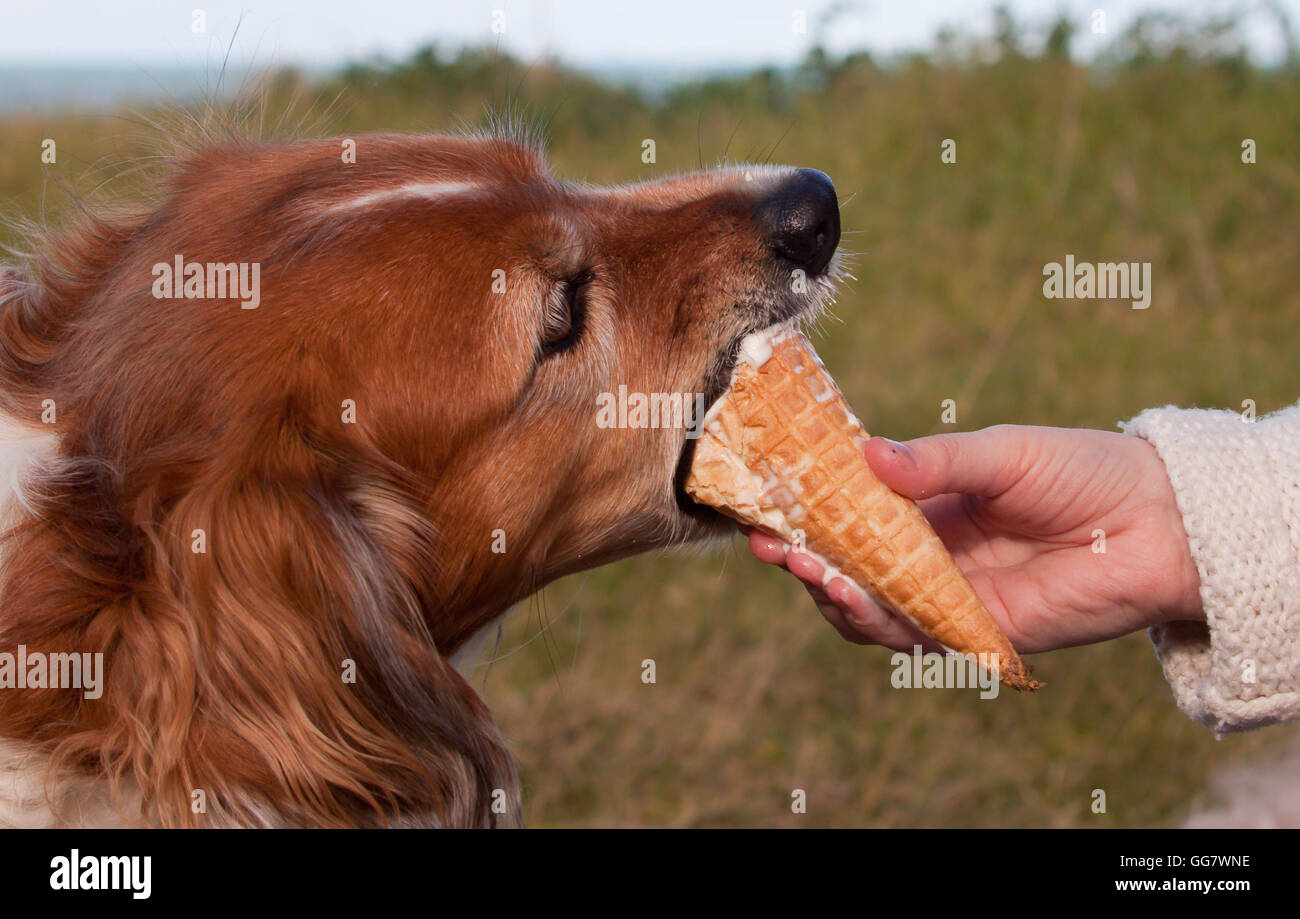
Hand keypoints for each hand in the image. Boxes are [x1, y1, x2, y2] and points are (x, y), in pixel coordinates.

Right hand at [746, 425, 1203, 653]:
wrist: (1160, 523)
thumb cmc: (1083, 472)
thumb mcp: (1002, 453)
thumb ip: (937, 461)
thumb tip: (866, 455)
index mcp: (928, 505)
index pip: (850, 513)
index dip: (806, 510)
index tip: (766, 500)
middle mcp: (929, 554)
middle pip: (848, 566)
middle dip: (803, 557)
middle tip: (771, 542)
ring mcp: (948, 596)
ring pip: (869, 608)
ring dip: (830, 592)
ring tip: (805, 567)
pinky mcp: (974, 633)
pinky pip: (912, 637)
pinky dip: (874, 621)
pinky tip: (851, 596)